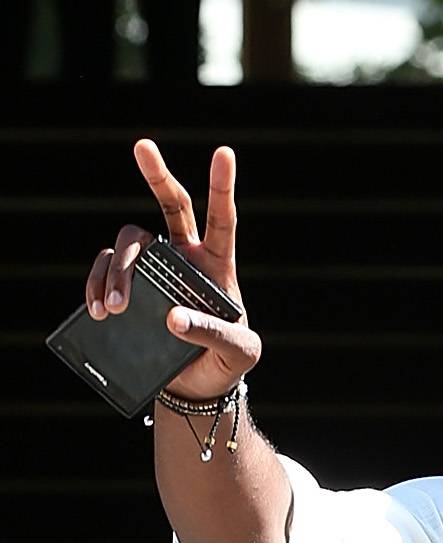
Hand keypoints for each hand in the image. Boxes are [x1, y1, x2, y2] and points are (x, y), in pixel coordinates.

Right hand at [85, 139, 259, 403]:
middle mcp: (185, 257)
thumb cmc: (226, 363)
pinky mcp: (129, 288)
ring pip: (131, 241)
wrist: (199, 388)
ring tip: (115, 306)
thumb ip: (214, 333)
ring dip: (119, 267)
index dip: (222, 186)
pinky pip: (105, 269)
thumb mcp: (238, 353)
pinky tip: (98, 309)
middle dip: (158, 174)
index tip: (224, 153)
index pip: (222, 220)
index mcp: (218, 265)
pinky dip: (97, 284)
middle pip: (171, 206)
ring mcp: (154, 270)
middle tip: (143, 146)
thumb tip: (173, 317)